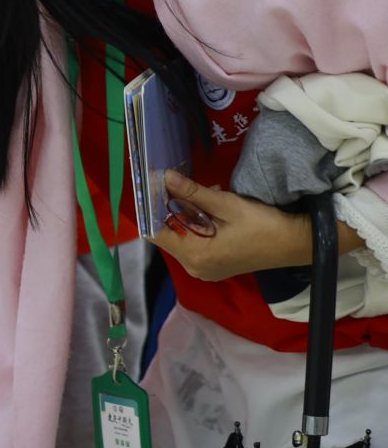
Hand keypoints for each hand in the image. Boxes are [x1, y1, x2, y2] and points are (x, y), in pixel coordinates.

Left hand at [147, 172, 313, 281]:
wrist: (296, 244)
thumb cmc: (263, 225)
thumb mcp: (227, 205)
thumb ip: (193, 193)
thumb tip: (165, 177)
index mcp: (195, 255)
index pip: (155, 232)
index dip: (150, 209)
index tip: (152, 187)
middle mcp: (193, 267)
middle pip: (167, 235)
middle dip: (169, 209)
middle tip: (177, 184)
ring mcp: (203, 270)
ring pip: (180, 238)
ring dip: (185, 215)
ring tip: (200, 193)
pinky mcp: (213, 267)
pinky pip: (193, 244)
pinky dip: (195, 226)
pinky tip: (209, 208)